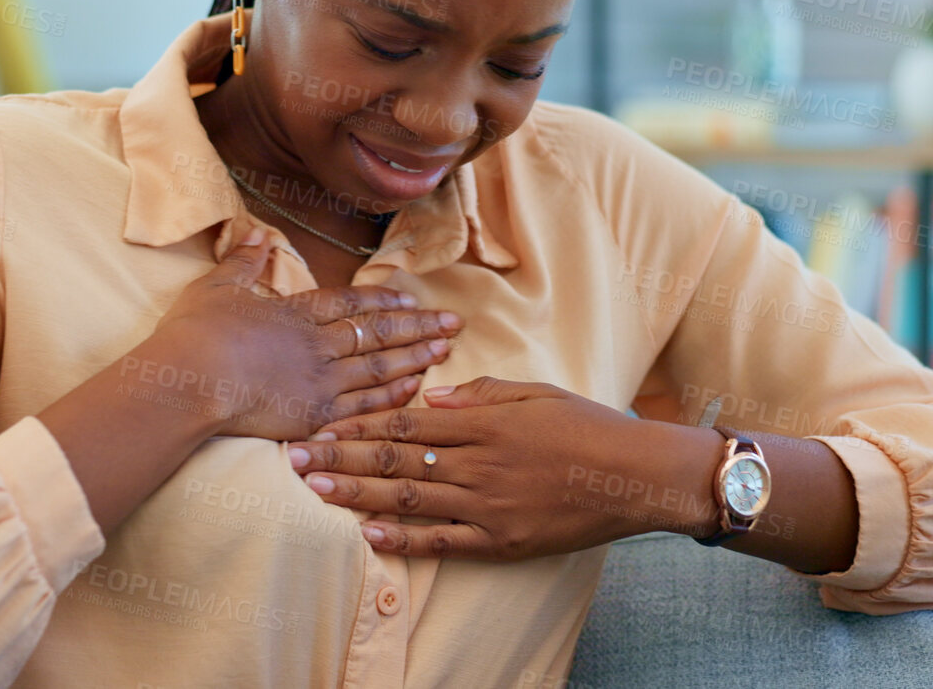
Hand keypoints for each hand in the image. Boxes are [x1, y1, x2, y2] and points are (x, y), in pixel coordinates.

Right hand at [139, 230, 462, 440]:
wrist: (188, 382)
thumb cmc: (195, 333)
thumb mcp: (216, 285)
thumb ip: (242, 260)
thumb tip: (255, 231)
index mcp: (295, 313)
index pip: (349, 304)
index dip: (383, 301)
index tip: (412, 299)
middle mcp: (317, 345)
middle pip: (377, 333)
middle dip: (418, 327)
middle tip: (454, 322)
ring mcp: (319, 382)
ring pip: (379, 367)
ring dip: (415, 357)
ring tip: (445, 350)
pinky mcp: (313, 416)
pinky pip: (363, 405)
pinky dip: (391, 396)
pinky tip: (414, 389)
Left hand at [286, 376, 708, 558]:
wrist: (636, 476)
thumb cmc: (588, 426)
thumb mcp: (535, 392)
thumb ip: (480, 393)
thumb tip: (431, 391)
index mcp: (484, 421)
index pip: (407, 420)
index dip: (359, 422)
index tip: (321, 423)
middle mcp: (479, 462)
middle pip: (396, 457)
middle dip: (341, 456)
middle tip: (295, 457)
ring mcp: (489, 504)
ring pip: (410, 497)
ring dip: (358, 493)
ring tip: (315, 489)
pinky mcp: (502, 540)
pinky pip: (445, 540)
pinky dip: (406, 538)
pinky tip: (370, 533)